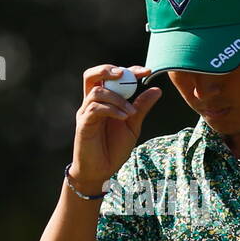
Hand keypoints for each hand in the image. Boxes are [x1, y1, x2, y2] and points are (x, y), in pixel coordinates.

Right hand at [70, 64, 162, 192]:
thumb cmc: (113, 148)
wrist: (101, 171)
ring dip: (117, 98)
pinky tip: (124, 117)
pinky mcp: (83, 124)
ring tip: (131, 113)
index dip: (127, 70)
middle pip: (92, 75)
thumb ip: (141, 107)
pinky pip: (95, 108)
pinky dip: (111, 109)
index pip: (110, 77)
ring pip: (96, 91)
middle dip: (108, 70)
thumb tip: (156, 89)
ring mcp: (86, 112)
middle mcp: (92, 103)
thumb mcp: (133, 125)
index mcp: (104, 101)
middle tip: (126, 74)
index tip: (146, 71)